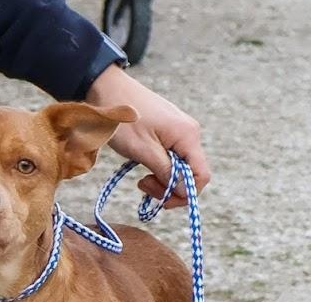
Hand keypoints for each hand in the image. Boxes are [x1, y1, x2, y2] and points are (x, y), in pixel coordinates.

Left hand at [86, 65, 210, 207]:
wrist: (109, 91)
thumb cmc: (124, 121)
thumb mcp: (144, 151)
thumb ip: (166, 172)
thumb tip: (185, 192)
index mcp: (188, 137)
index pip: (201, 176)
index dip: (185, 194)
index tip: (160, 200)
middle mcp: (190, 134)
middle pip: (191, 175)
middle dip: (170, 188)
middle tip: (143, 186)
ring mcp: (180, 133)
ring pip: (180, 169)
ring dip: (163, 180)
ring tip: (141, 179)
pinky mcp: (170, 133)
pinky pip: (172, 159)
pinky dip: (160, 169)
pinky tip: (144, 167)